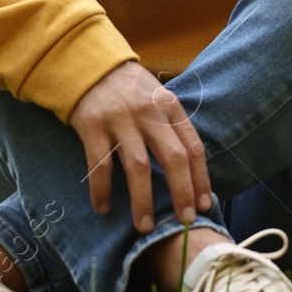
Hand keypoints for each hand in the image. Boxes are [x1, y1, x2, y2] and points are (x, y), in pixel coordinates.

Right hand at [70, 60, 211, 232]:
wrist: (88, 64)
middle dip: (181, 193)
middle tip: (183, 221)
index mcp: (170, 107)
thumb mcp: (158, 98)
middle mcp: (150, 113)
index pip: (193, 147)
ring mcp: (121, 120)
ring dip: (143, 201)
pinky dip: (102, 191)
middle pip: (173, 158)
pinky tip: (104, 208)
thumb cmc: (128, 89)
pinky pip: (101, 166)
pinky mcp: (93, 126)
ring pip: (138, 167)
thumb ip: (172, 126)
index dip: (201, 179)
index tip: (204, 205)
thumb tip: (190, 171)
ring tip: (145, 227)